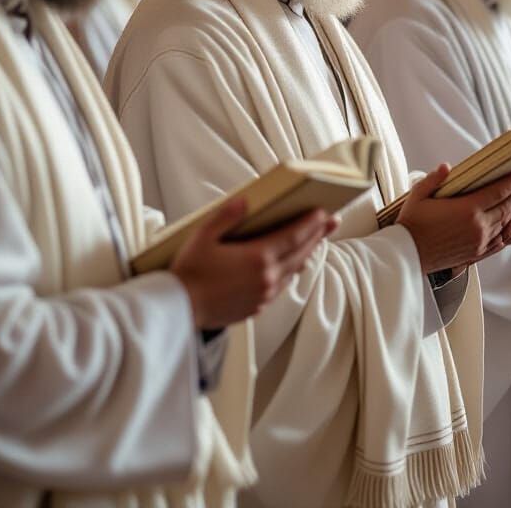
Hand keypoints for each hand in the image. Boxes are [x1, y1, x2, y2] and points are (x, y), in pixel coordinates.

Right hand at [172, 198, 336, 328]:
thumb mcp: (203, 236)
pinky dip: (291, 271)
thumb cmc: (188, 272)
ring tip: (316, 240)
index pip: (293, 236)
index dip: (310, 223)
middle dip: (318, 235)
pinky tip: (292, 265)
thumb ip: (226, 216)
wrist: (178, 310)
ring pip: (293, 270)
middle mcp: (266, 278)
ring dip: (307, 253)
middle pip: (300, 252)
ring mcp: (263, 294)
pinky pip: (281, 285)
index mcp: (257, 257)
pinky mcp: (257, 307)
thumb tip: (245, 200)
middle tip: (333, 221)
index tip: (323, 212)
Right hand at [397, 165, 510, 273]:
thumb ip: (435, 178)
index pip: (499, 191)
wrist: (407, 254)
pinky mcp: (476, 253)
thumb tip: (446, 166)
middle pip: (508, 206)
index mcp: (467, 210)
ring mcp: (479, 241)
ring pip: (506, 222)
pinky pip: (499, 239)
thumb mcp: (419, 195)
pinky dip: (508, 228)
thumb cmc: (411, 223)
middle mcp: (478, 227)